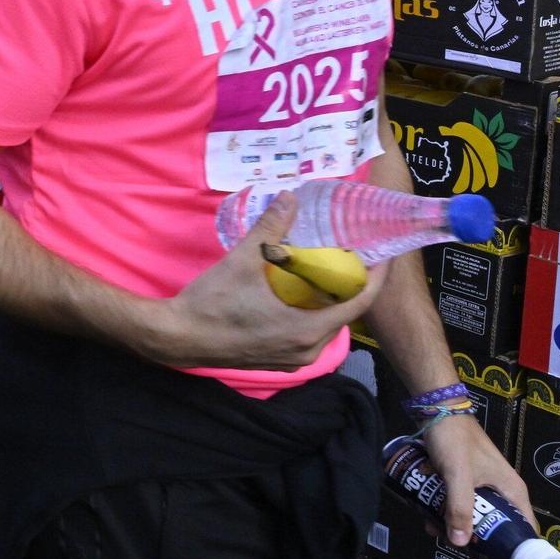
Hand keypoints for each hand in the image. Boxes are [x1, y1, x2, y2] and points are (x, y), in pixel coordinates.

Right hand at [144, 192, 390, 371]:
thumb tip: (289, 197)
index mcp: (309, 330)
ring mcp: (293, 360)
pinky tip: (297, 294)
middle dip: (348, 284)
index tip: (381, 254)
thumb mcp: (242, 260)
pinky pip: (308, 335)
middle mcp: (309, 351)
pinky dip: (311, 314)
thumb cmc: (212, 303)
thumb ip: (270, 229)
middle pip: (344, 314)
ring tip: (323, 271)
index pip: (359, 303)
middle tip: (345, 255)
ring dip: (328, 300)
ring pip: (325, 326)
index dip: (375, 277)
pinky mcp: (278, 360)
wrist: (177, 337)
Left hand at [422, 411, 533, 547]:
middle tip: (454, 543)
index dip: (514, 547)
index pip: (525, 528)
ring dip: (456, 523)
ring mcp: (484, 484)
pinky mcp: (466, 478)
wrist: (437, 409)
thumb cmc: (455, 440)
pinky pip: (461, 502)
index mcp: (513, 491)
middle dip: (476, 536)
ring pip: (475, 514)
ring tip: (433, 528)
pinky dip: (447, 509)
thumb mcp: (458, 476)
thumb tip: (460, 543)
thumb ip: (459, 507)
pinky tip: (427, 513)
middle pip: (497, 525)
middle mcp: (503, 490)